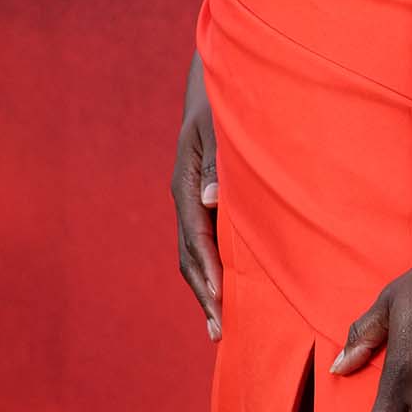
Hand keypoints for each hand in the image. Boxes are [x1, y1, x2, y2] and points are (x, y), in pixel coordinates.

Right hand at [170, 48, 222, 339]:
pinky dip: (212, 268)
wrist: (215, 81)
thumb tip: (210, 201)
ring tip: (220, 323)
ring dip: (206, 286)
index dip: (208, 271)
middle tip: (220, 331)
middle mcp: (185, 195)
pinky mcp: (202, 198)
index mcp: (185, 182)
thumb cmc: (222, 103)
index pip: (194, 237)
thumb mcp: (218, 128)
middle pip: (189, 254)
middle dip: (204, 292)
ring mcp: (191, 198)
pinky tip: (226, 287)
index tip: (222, 301)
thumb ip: (217, 163)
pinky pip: (203, 240)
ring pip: (193, 252)